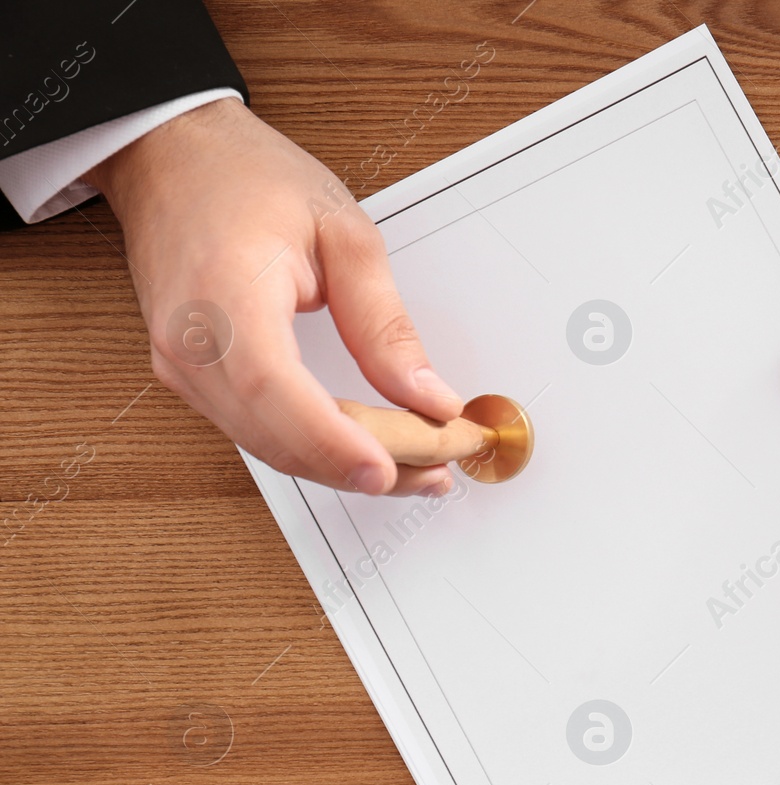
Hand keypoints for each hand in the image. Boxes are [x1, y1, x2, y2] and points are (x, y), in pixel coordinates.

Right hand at [89, 97, 460, 495]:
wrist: (171, 156)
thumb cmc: (245, 177)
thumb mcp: (344, 234)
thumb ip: (385, 323)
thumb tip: (428, 395)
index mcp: (223, 293)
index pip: (273, 389)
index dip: (333, 442)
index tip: (390, 469)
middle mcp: (189, 342)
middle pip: (279, 436)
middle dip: (365, 464)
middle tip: (444, 463)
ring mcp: (181, 366)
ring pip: (271, 447)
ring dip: (347, 465)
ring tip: (424, 464)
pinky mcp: (191, 378)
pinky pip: (259, 431)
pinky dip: (318, 447)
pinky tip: (369, 448)